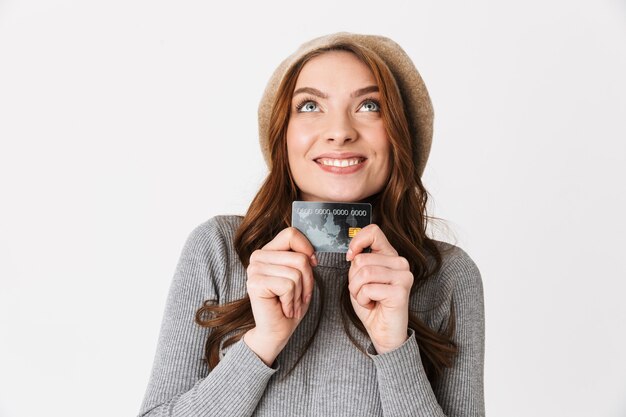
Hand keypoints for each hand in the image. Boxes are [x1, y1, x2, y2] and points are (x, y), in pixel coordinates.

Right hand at [243, 227, 316, 365]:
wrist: (276, 332)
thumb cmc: (289, 304)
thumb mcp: (300, 277)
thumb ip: (302, 259)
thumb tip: (310, 253)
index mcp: (268, 251)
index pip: (291, 234)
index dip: (307, 248)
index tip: (313, 264)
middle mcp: (258, 257)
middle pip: (300, 258)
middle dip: (307, 281)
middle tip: (299, 297)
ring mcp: (254, 269)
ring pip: (296, 273)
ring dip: (299, 294)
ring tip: (290, 303)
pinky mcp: (255, 283)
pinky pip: (288, 285)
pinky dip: (292, 300)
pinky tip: (284, 308)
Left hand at [346, 224, 412, 353]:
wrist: (384, 331)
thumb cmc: (372, 304)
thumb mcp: (360, 278)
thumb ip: (359, 261)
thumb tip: (353, 253)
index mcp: (391, 255)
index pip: (373, 231)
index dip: (356, 242)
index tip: (351, 257)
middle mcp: (400, 263)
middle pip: (362, 259)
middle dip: (353, 278)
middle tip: (363, 291)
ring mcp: (403, 276)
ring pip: (363, 273)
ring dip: (356, 290)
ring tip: (367, 298)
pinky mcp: (401, 291)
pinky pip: (368, 289)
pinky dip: (362, 300)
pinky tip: (373, 305)